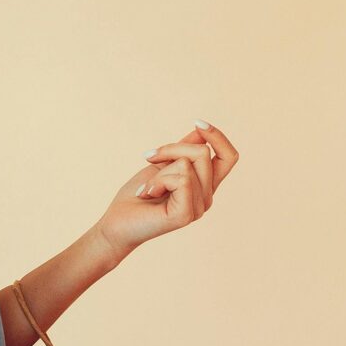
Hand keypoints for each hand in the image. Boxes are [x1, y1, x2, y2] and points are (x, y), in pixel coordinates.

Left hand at [93, 121, 236, 259]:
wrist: (117, 222)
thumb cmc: (138, 194)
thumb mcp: (163, 164)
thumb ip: (184, 149)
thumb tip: (200, 131)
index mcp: (205, 185)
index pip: (228, 157)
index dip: (218, 137)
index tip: (197, 123)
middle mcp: (206, 197)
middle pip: (203, 152)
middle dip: (172, 148)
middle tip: (149, 158)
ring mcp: (198, 208)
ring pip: (187, 164)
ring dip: (160, 170)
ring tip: (148, 187)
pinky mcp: (186, 214)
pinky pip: (181, 180)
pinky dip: (158, 181)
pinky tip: (147, 193)